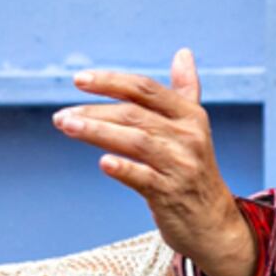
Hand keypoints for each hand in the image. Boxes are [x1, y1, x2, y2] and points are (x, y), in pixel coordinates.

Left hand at [55, 50, 255, 275]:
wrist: (214, 223)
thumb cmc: (195, 171)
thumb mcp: (194, 128)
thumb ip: (186, 90)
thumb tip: (183, 52)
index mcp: (190, 116)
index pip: (145, 90)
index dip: (111, 82)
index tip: (78, 80)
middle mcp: (189, 137)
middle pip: (135, 114)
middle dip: (95, 111)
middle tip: (61, 115)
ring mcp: (181, 165)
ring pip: (136, 141)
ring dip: (97, 132)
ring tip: (67, 126)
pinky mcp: (171, 194)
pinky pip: (144, 178)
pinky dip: (123, 168)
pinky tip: (102, 162)